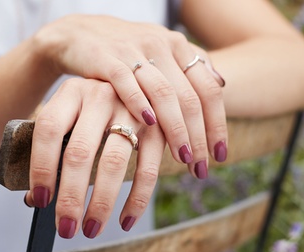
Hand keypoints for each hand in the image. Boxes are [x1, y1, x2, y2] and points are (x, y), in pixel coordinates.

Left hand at [24, 78, 165, 237]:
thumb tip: (36, 199)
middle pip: (80, 151)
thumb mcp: (69, 114)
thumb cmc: (90, 109)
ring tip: (91, 229)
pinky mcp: (157, 126)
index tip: (41, 200)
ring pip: (114, 162)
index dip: (42, 167)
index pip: (48, 129)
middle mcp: (100, 96)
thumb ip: (54, 148)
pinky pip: (148, 168)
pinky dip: (137, 199)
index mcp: (71, 92)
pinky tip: (125, 220)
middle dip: (71, 196)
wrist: (132, 77)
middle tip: (66, 228)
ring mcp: (132, 109)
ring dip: (102, 202)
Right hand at [34, 14, 227, 177]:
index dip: (218, 124)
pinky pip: (126, 83)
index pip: (208, 90)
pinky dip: (139, 104)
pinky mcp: (106, 58)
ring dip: (176, 130)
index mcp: (179, 46)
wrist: (81, 31)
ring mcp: (133, 51)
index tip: (220, 154)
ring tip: (183, 158)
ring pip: (164, 93)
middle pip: (189, 97)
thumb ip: (192, 64)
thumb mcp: (163, 51)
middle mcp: (161, 46)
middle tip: (201, 167)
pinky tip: (149, 126)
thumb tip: (222, 83)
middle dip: (199, 136)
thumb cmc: (127, 50)